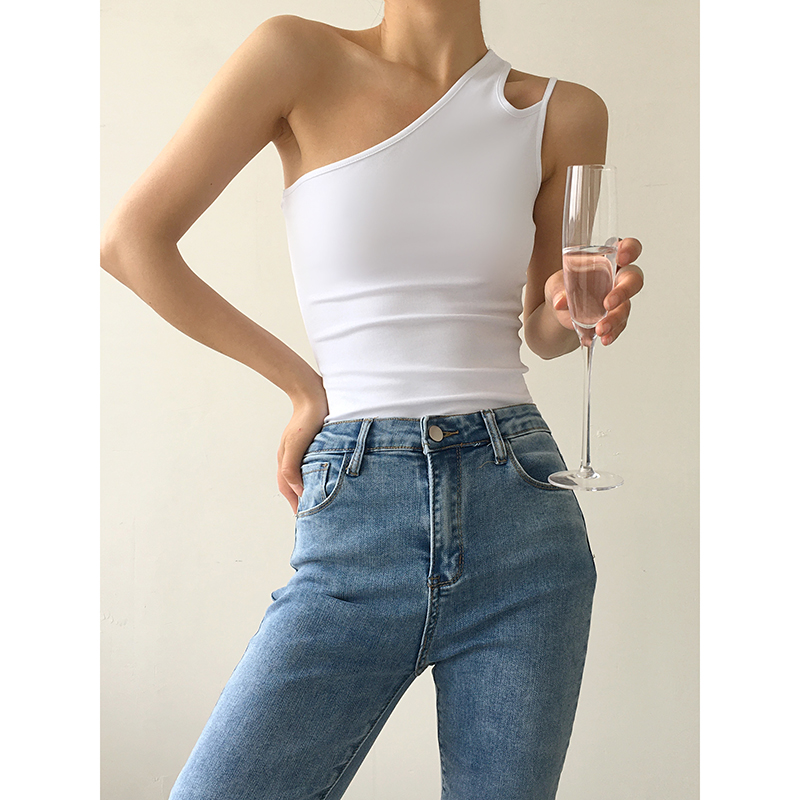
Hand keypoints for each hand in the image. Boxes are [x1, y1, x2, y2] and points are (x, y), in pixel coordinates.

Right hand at [277, 390, 328, 513]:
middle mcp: (292, 457)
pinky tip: (329, 478)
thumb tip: (298, 491)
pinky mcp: (315, 444)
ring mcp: (303, 450)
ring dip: (311, 489)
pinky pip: (315, 465)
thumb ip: (292, 468)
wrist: (313, 393)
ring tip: (322, 502)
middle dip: (302, 501)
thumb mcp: (296, 444)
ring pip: (305, 476)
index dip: (297, 505)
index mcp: (285, 460)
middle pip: (294, 485)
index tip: (306, 520)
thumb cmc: (305, 418)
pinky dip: (319, 476)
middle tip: (315, 516)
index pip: (289, 490)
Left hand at [545, 237, 643, 345]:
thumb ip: (559, 290)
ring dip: (614, 319)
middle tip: (608, 303)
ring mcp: (619, 299)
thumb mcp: (555, 285)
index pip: (629, 248)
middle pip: (634, 279)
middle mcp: (618, 277)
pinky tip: (604, 338)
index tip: (621, 257)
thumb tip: (560, 302)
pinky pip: (620, 325)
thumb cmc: (561, 287)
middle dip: (624, 291)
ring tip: (600, 329)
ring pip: (626, 306)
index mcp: (608, 259)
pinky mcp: (615, 317)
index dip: (630, 249)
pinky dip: (612, 333)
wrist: (557, 312)